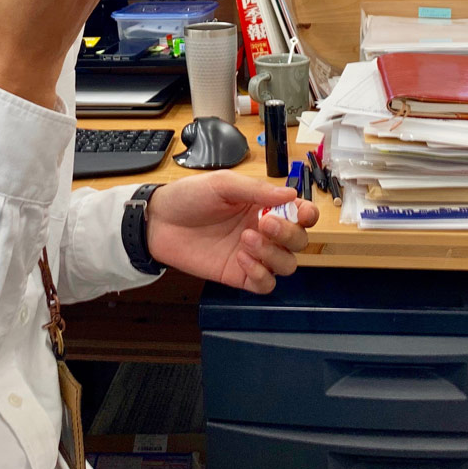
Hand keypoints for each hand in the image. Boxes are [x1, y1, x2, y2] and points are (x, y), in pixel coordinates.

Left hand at [144, 171, 318, 293]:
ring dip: (273, 254)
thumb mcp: (222, 184)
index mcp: (264, 205)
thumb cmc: (189, 197)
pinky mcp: (239, 275)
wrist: (159, 222)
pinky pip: (265, 284)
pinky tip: (241, 259)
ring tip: (246, 240)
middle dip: (288, 233)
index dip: (308, 215)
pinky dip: (260, 274)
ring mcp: (253, 255)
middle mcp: (264, 230)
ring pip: (287, 265)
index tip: (301, 213)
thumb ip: (257, 190)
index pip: (301, 213)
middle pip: (299, 241)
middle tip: (264, 223)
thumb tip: (291, 194)